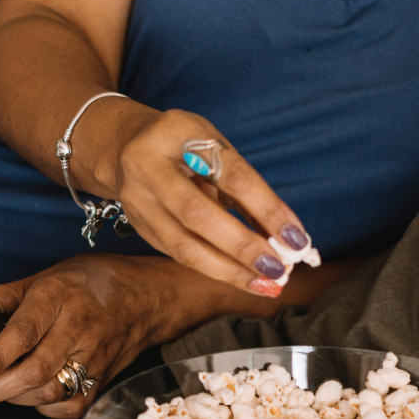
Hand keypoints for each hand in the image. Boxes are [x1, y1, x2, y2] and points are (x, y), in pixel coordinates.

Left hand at [0, 254, 184, 418]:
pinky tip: (35, 393)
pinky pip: (69, 407)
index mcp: (58, 296)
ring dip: (17, 398)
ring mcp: (94, 357)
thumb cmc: (92, 283)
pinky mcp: (103, 380)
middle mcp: (78, 328)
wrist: (147, 297)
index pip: (22, 334)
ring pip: (49, 393)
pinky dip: (45, 408)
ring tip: (4, 387)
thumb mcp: (42, 277)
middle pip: (34, 372)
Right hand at [93, 107, 313, 296]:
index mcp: (178, 133)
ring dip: (229, 270)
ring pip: (183, 245)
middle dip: (243, 247)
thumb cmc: (183, 145)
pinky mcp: (138, 226)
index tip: (296, 237)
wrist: (122, 145)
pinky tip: (242, 278)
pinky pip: (178, 255)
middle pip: (198, 215)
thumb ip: (245, 187)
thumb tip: (285, 234)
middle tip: (279, 270)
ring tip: (266, 284)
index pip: (231, 175)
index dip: (266, 208)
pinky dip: (215, 269)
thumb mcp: (215, 147)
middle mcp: (149, 166)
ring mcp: (137, 199)